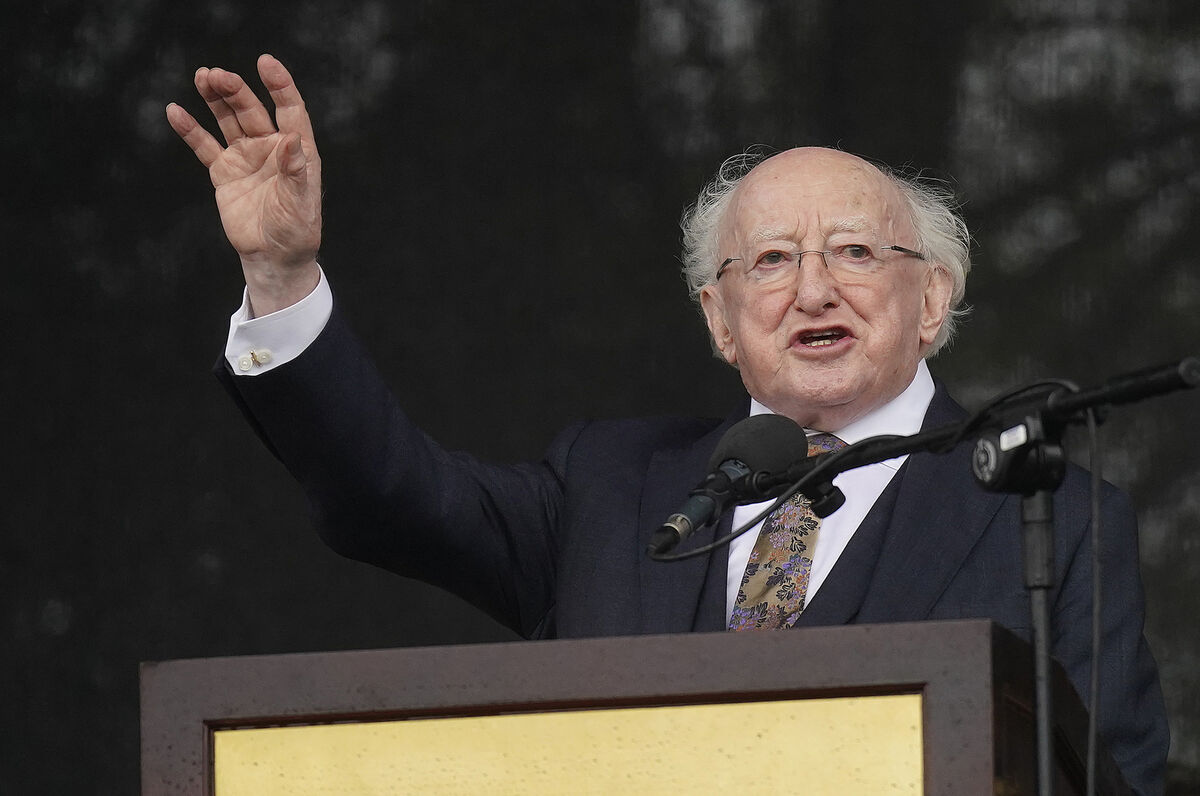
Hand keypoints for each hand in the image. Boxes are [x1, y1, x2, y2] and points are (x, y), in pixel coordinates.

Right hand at [166, 54, 321, 315]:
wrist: (272, 257)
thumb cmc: (295, 232)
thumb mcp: (299, 203)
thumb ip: (296, 172)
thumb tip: (291, 139)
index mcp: (296, 151)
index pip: (289, 110)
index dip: (279, 85)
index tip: (265, 62)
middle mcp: (270, 148)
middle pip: (251, 110)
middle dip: (234, 90)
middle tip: (215, 75)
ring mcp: (245, 157)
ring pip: (227, 120)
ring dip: (215, 99)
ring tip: (202, 77)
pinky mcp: (223, 173)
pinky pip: (204, 146)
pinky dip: (190, 129)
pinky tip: (175, 111)